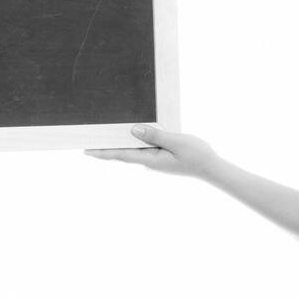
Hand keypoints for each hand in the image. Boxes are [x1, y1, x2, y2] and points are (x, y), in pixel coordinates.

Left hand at [84, 124, 218, 178]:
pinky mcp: (160, 157)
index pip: (120, 154)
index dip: (102, 152)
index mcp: (149, 159)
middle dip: (105, 147)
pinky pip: (142, 148)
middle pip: (122, 153)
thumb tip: (133, 130)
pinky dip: (132, 142)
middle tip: (87, 141)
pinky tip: (128, 135)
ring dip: (118, 144)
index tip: (85, 150)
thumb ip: (155, 136)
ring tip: (102, 136)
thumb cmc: (197, 155)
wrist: (212, 168)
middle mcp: (148, 161)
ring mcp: (154, 160)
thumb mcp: (176, 142)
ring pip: (132, 150)